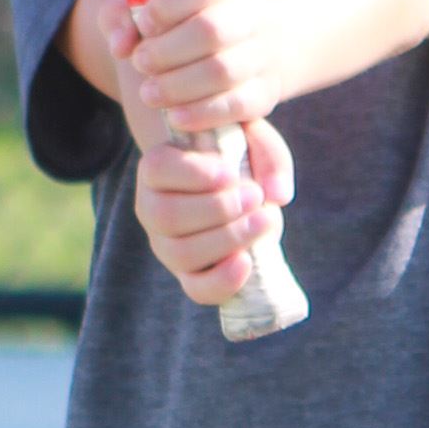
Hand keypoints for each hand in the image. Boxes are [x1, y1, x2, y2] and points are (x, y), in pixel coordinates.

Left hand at [105, 0, 288, 133]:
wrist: (239, 49)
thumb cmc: (183, 24)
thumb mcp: (153, 8)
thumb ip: (123, 16)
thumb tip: (121, 45)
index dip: (166, 6)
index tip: (143, 25)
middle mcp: (253, 12)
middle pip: (211, 30)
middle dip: (165, 52)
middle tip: (140, 63)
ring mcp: (264, 53)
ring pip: (223, 71)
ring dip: (177, 86)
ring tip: (149, 93)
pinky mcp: (268, 92)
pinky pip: (238, 105)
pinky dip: (202, 113)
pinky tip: (175, 116)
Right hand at [133, 117, 295, 305]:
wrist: (244, 191)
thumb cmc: (242, 156)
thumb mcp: (255, 138)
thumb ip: (268, 153)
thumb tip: (277, 194)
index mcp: (157, 167)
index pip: (157, 168)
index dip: (193, 173)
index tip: (230, 173)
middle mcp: (151, 208)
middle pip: (168, 216)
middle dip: (217, 208)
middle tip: (255, 195)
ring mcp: (167, 246)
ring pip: (182, 253)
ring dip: (228, 238)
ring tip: (264, 220)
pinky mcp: (190, 275)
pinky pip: (197, 289)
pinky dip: (222, 280)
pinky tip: (246, 261)